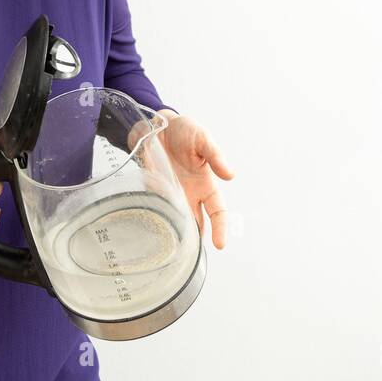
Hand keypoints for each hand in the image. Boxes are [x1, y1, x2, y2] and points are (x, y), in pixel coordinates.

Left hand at [144, 109, 234, 249]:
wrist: (157, 123)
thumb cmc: (184, 131)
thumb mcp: (203, 139)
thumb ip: (215, 156)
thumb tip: (230, 175)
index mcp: (205, 185)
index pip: (217, 212)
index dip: (220, 228)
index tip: (220, 245)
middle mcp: (189, 194)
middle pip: (196, 223)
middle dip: (195, 241)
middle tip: (191, 257)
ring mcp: (170, 194)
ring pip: (175, 221)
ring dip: (175, 234)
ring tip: (172, 250)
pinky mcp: (152, 191)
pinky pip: (154, 209)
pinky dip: (155, 220)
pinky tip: (153, 231)